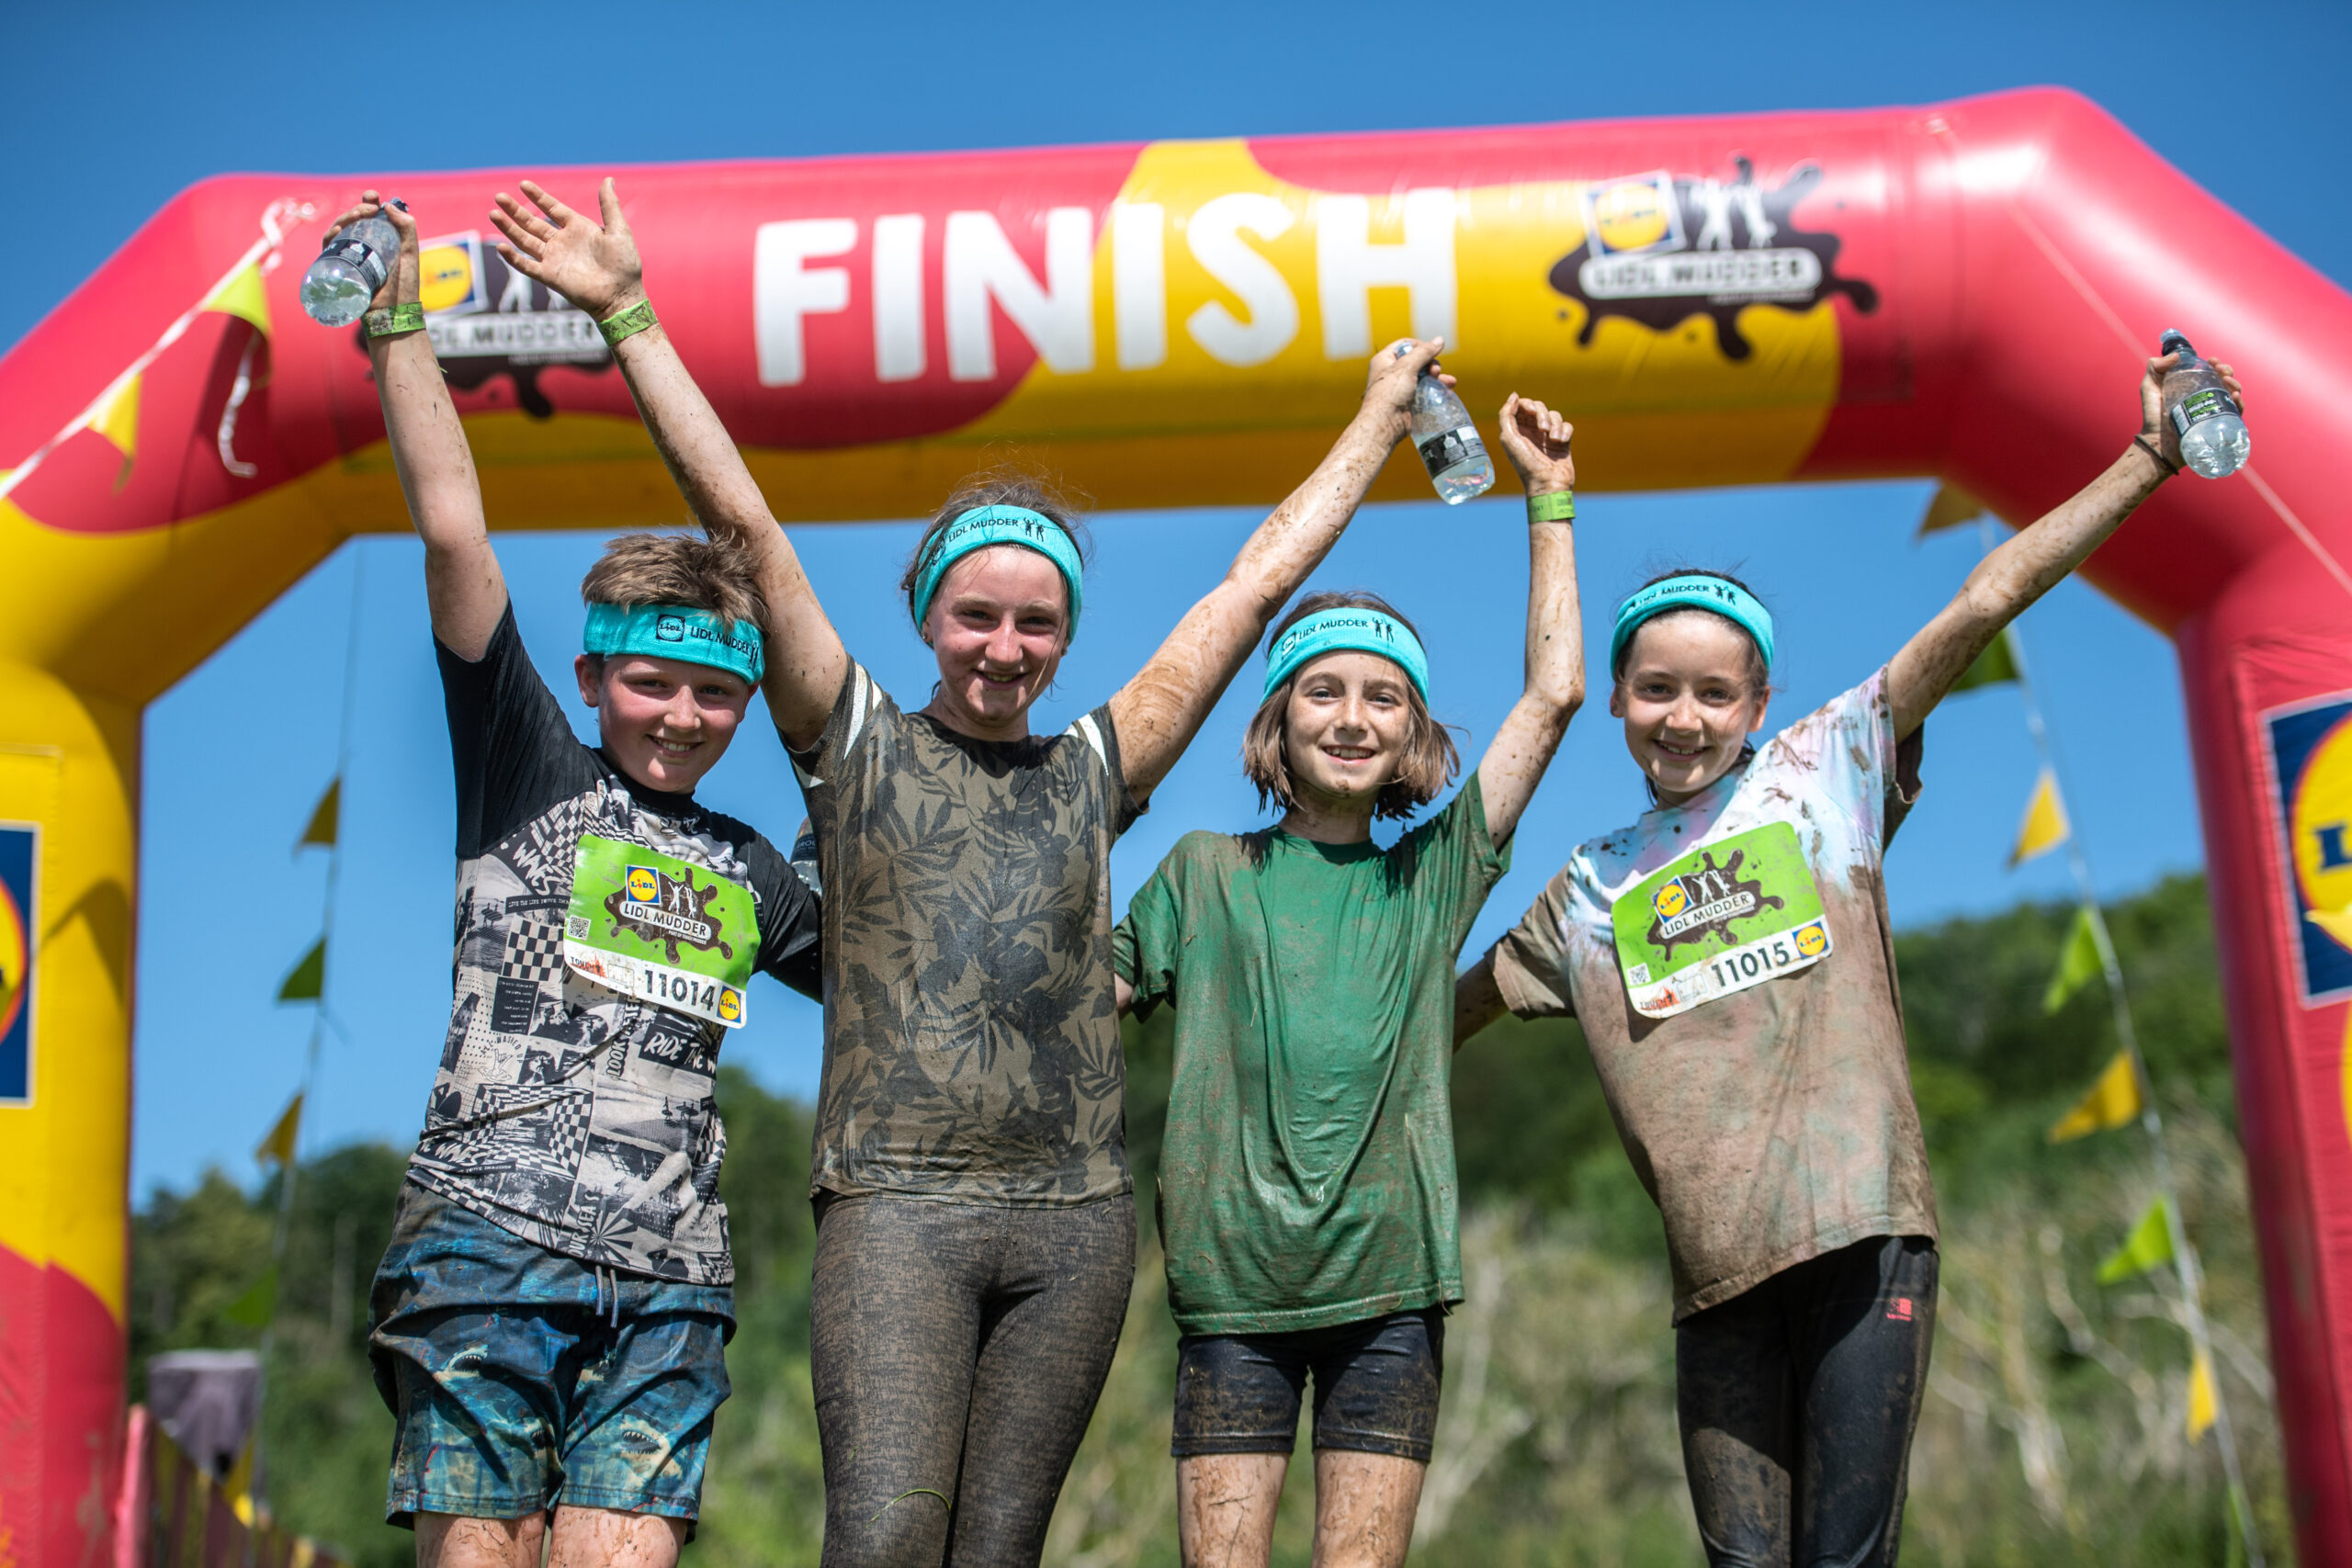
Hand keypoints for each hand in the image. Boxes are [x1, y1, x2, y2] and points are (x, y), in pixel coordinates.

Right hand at [324, 190, 418, 312]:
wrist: (395, 311)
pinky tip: (338, 230)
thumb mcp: (410, 252)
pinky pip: (329, 248)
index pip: (369, 215)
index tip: (373, 198)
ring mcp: (349, 256)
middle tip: (369, 208)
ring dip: (344, 217)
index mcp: (379, 239)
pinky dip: (330, 236)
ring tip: (357, 216)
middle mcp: (362, 245)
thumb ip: (407, 227)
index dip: (368, 202)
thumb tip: (389, 205)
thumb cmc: (404, 286)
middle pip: (353, 220)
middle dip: (358, 208)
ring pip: (339, 230)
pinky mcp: (339, 267)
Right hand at [490, 178, 643, 319]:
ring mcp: (554, 259)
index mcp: (577, 228)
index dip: (538, 197)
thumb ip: (609, 204)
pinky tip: (501, 247)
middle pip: (532, 223)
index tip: (523, 184)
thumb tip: (608, 179)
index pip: (552, 208)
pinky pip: (527, 266)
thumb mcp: (618, 230)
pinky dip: (514, 258)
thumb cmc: (624, 265)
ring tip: (493, 213)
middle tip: (499, 196)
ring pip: (525, 241)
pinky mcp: (550, 276)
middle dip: (515, 210)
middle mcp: (562, 242)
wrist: (622, 296)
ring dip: (509, 228)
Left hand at [1361, 337, 1450, 437]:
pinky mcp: (1408, 402)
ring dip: (1438, 377)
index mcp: (1385, 360)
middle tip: (1435, 372)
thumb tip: (1441, 339)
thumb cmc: (1390, 393)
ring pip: (1423, 377)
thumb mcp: (1407, 367)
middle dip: (1431, 364)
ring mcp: (1400, 388)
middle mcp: (1391, 373)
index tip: (1432, 351)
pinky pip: (1425, 391)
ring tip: (1449, 382)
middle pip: (1418, 361)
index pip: (1405, 345)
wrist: (1385, 424)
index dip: (1421, 346)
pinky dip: (1436, 390)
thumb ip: (1424, 352)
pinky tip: (1447, 390)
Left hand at [1496, 394, 1573, 494]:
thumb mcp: (1509, 438)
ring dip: (1555, 424)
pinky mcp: (1562, 441)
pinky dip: (1564, 431)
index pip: (1522, 405)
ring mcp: (1548, 435)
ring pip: (1554, 415)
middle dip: (1542, 414)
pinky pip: (1567, 425)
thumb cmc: (1525, 462)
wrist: (1547, 483)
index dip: (1527, 404)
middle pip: (1539, 407)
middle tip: (1543, 429)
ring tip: (1553, 439)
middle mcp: (1531, 431)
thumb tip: (1514, 395)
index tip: (1531, 411)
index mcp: (1517, 429)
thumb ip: (1506, 415)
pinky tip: (1560, 442)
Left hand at [2138, 351, 2245, 467]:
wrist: (2156, 442)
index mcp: (2196, 387)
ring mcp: (2214, 411)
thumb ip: (2155, 368)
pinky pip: (2235, 413)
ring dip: (2235, 383)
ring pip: (2233, 394)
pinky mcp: (2218, 425)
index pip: (2212, 372)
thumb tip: (2176, 355)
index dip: (2216, 364)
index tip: (2212, 360)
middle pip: (2226, 380)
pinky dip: (2239, 403)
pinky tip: (2234, 396)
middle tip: (2220, 370)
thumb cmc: (2153, 416)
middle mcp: (2207, 398)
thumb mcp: (2150, 387)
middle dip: (2227, 370)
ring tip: (2226, 379)